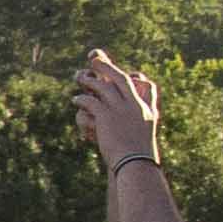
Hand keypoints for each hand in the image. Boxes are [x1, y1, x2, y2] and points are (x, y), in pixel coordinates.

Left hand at [70, 49, 158, 169]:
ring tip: (79, 77)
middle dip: (107, 66)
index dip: (132, 76)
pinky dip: (83, 99)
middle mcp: (135, 106)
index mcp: (146, 110)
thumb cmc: (137, 156)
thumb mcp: (141, 138)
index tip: (124, 72)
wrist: (135, 164)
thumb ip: (135, 125)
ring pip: (103, 87)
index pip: (143, 85)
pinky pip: (92, 102)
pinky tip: (76, 99)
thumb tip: (129, 124)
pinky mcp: (107, 116)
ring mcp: (121, 109)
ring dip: (89, 80)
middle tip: (94, 57)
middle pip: (121, 78)